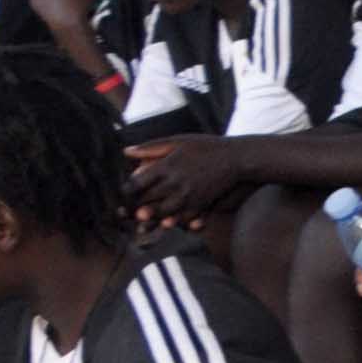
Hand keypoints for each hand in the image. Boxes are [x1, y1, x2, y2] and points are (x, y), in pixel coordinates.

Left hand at [125, 137, 254, 229]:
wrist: (238, 158)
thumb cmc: (206, 147)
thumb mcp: (179, 140)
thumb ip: (151, 147)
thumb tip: (125, 151)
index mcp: (166, 166)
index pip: (135, 184)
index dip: (125, 192)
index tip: (123, 193)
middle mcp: (175, 183)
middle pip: (146, 201)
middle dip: (133, 208)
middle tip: (124, 212)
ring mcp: (189, 196)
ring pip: (161, 214)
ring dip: (150, 218)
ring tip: (143, 219)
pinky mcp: (201, 204)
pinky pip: (182, 218)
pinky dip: (173, 222)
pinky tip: (167, 222)